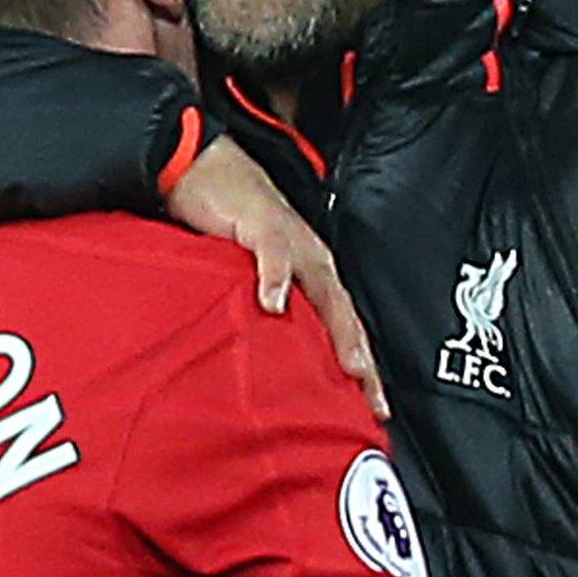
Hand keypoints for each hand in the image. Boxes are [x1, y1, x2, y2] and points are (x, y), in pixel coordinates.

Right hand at [164, 137, 387, 418]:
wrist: (203, 165)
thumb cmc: (228, 221)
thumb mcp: (248, 272)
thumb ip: (263, 309)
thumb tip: (266, 360)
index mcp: (310, 272)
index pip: (344, 324)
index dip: (362, 366)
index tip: (375, 411)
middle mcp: (310, 258)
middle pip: (346, 313)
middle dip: (364, 358)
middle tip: (375, 401)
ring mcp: (289, 239)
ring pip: (324, 287)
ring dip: (339, 327)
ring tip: (350, 365)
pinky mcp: (260, 222)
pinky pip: (273, 252)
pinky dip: (276, 277)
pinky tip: (273, 303)